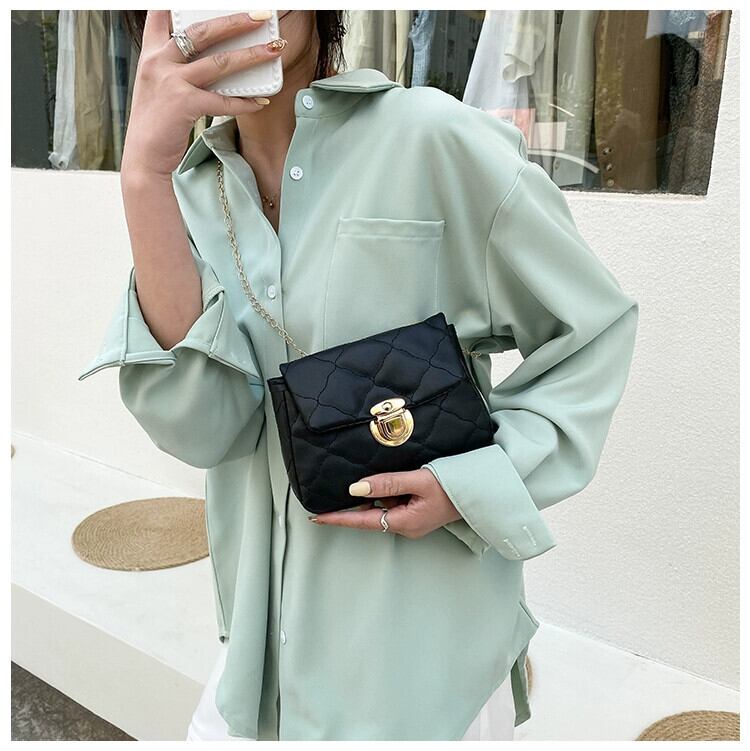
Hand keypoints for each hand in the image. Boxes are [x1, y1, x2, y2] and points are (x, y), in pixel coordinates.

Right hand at [121, 11, 285, 177]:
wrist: (144, 157)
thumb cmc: (156, 123)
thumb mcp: (157, 86)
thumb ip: (175, 66)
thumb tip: (209, 56)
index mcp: (151, 54)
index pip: (161, 14)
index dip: (182, 3)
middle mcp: (158, 62)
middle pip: (202, 30)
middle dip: (235, 20)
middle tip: (261, 15)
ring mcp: (170, 82)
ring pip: (218, 62)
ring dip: (251, 55)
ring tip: (275, 49)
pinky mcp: (183, 104)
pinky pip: (222, 100)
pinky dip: (244, 101)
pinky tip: (262, 101)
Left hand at [309, 469, 462, 538]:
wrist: (480, 492)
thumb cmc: (454, 487)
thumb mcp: (418, 481)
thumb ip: (386, 484)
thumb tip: (356, 488)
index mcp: (404, 523)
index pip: (361, 522)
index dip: (338, 518)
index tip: (316, 517)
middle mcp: (405, 525)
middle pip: (371, 513)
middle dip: (359, 501)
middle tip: (346, 488)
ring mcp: (412, 519)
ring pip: (384, 505)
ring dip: (380, 491)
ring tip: (389, 475)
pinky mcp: (417, 511)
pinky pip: (395, 500)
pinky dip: (390, 490)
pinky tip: (397, 477)